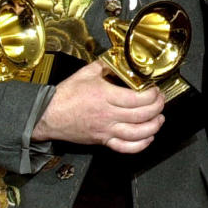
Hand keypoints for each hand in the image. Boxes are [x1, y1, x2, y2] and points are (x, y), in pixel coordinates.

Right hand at [32, 60, 164, 152]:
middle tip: (160, 101)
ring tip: (159, 118)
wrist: (46, 115)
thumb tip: (120, 60)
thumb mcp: (86, 73)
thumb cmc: (64, 95)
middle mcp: (108, 114)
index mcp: (105, 96)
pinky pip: (125, 148)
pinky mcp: (102, 140)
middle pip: (142, 115)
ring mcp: (106, 130)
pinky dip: (140, 145)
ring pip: (138, 133)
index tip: (155, 90)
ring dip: (154, 127)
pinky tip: (147, 138)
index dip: (153, 94)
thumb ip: (106, 66)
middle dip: (158, 108)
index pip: (138, 98)